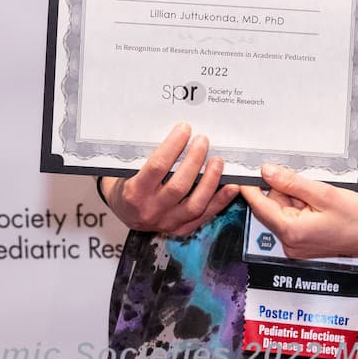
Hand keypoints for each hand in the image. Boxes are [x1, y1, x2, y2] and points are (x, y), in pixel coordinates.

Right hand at [102, 123, 239, 235]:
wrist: (126, 213)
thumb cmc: (128, 183)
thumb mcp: (129, 168)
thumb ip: (148, 154)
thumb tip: (178, 131)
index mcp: (134, 192)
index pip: (157, 167)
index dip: (173, 146)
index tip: (184, 129)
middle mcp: (151, 210)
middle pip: (179, 186)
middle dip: (194, 160)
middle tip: (203, 140)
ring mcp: (167, 223)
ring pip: (195, 204)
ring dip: (210, 180)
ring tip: (217, 160)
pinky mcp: (181, 229)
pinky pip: (205, 216)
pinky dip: (220, 200)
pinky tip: (231, 185)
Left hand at [240, 163, 357, 257]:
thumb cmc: (356, 216)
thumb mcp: (324, 193)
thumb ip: (292, 183)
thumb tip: (266, 171)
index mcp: (292, 232)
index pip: (260, 206)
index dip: (251, 186)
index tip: (243, 169)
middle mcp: (290, 243)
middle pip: (272, 208)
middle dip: (283, 190)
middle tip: (301, 177)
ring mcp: (296, 245)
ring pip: (283, 211)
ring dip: (294, 197)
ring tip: (317, 192)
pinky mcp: (303, 242)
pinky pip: (293, 218)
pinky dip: (301, 206)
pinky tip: (317, 200)